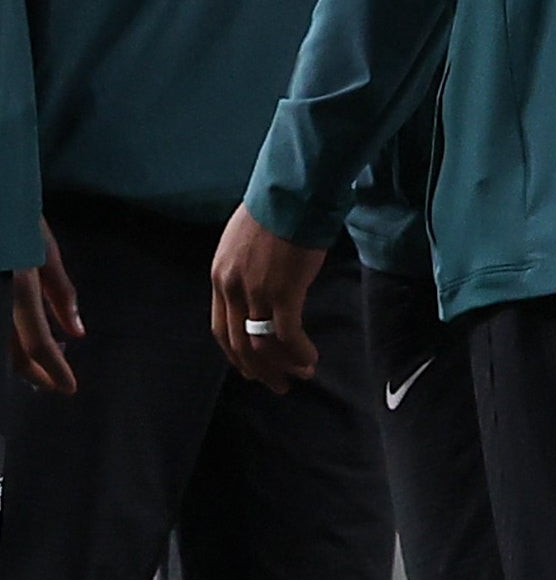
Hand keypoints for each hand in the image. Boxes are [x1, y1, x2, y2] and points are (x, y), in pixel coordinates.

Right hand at [10, 229, 78, 395]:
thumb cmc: (16, 218)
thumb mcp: (44, 251)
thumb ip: (59, 292)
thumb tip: (76, 332)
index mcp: (19, 285)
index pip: (38, 340)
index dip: (53, 369)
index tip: (68, 389)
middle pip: (8, 350)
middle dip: (31, 372)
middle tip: (51, 385)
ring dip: (16, 358)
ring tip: (37, 367)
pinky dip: (7, 338)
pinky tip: (19, 343)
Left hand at [209, 208, 324, 390]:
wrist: (291, 195)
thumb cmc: (275, 210)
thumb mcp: (245, 242)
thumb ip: (247, 267)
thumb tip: (263, 281)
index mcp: (220, 278)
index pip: (221, 329)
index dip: (236, 354)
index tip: (252, 368)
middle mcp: (232, 290)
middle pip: (238, 344)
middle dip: (258, 369)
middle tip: (277, 384)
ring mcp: (256, 293)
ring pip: (262, 344)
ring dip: (281, 365)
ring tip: (300, 375)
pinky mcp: (284, 292)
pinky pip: (287, 334)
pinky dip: (298, 351)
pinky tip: (311, 358)